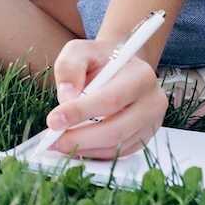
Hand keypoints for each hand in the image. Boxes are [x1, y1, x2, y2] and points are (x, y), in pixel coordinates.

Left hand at [44, 38, 168, 160]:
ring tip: (58, 143)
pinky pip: (118, 153)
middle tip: (52, 140)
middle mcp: (153, 101)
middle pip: (116, 129)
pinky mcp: (145, 138)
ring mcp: (152, 123)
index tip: (53, 121)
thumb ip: (70, 68)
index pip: (110, 99)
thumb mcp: (80, 51)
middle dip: (80, 138)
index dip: (80, 113)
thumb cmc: (98, 59)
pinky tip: (75, 145)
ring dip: (85, 148)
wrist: (120, 67)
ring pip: (117, 146)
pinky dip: (94, 152)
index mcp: (141, 76)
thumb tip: (66, 98)